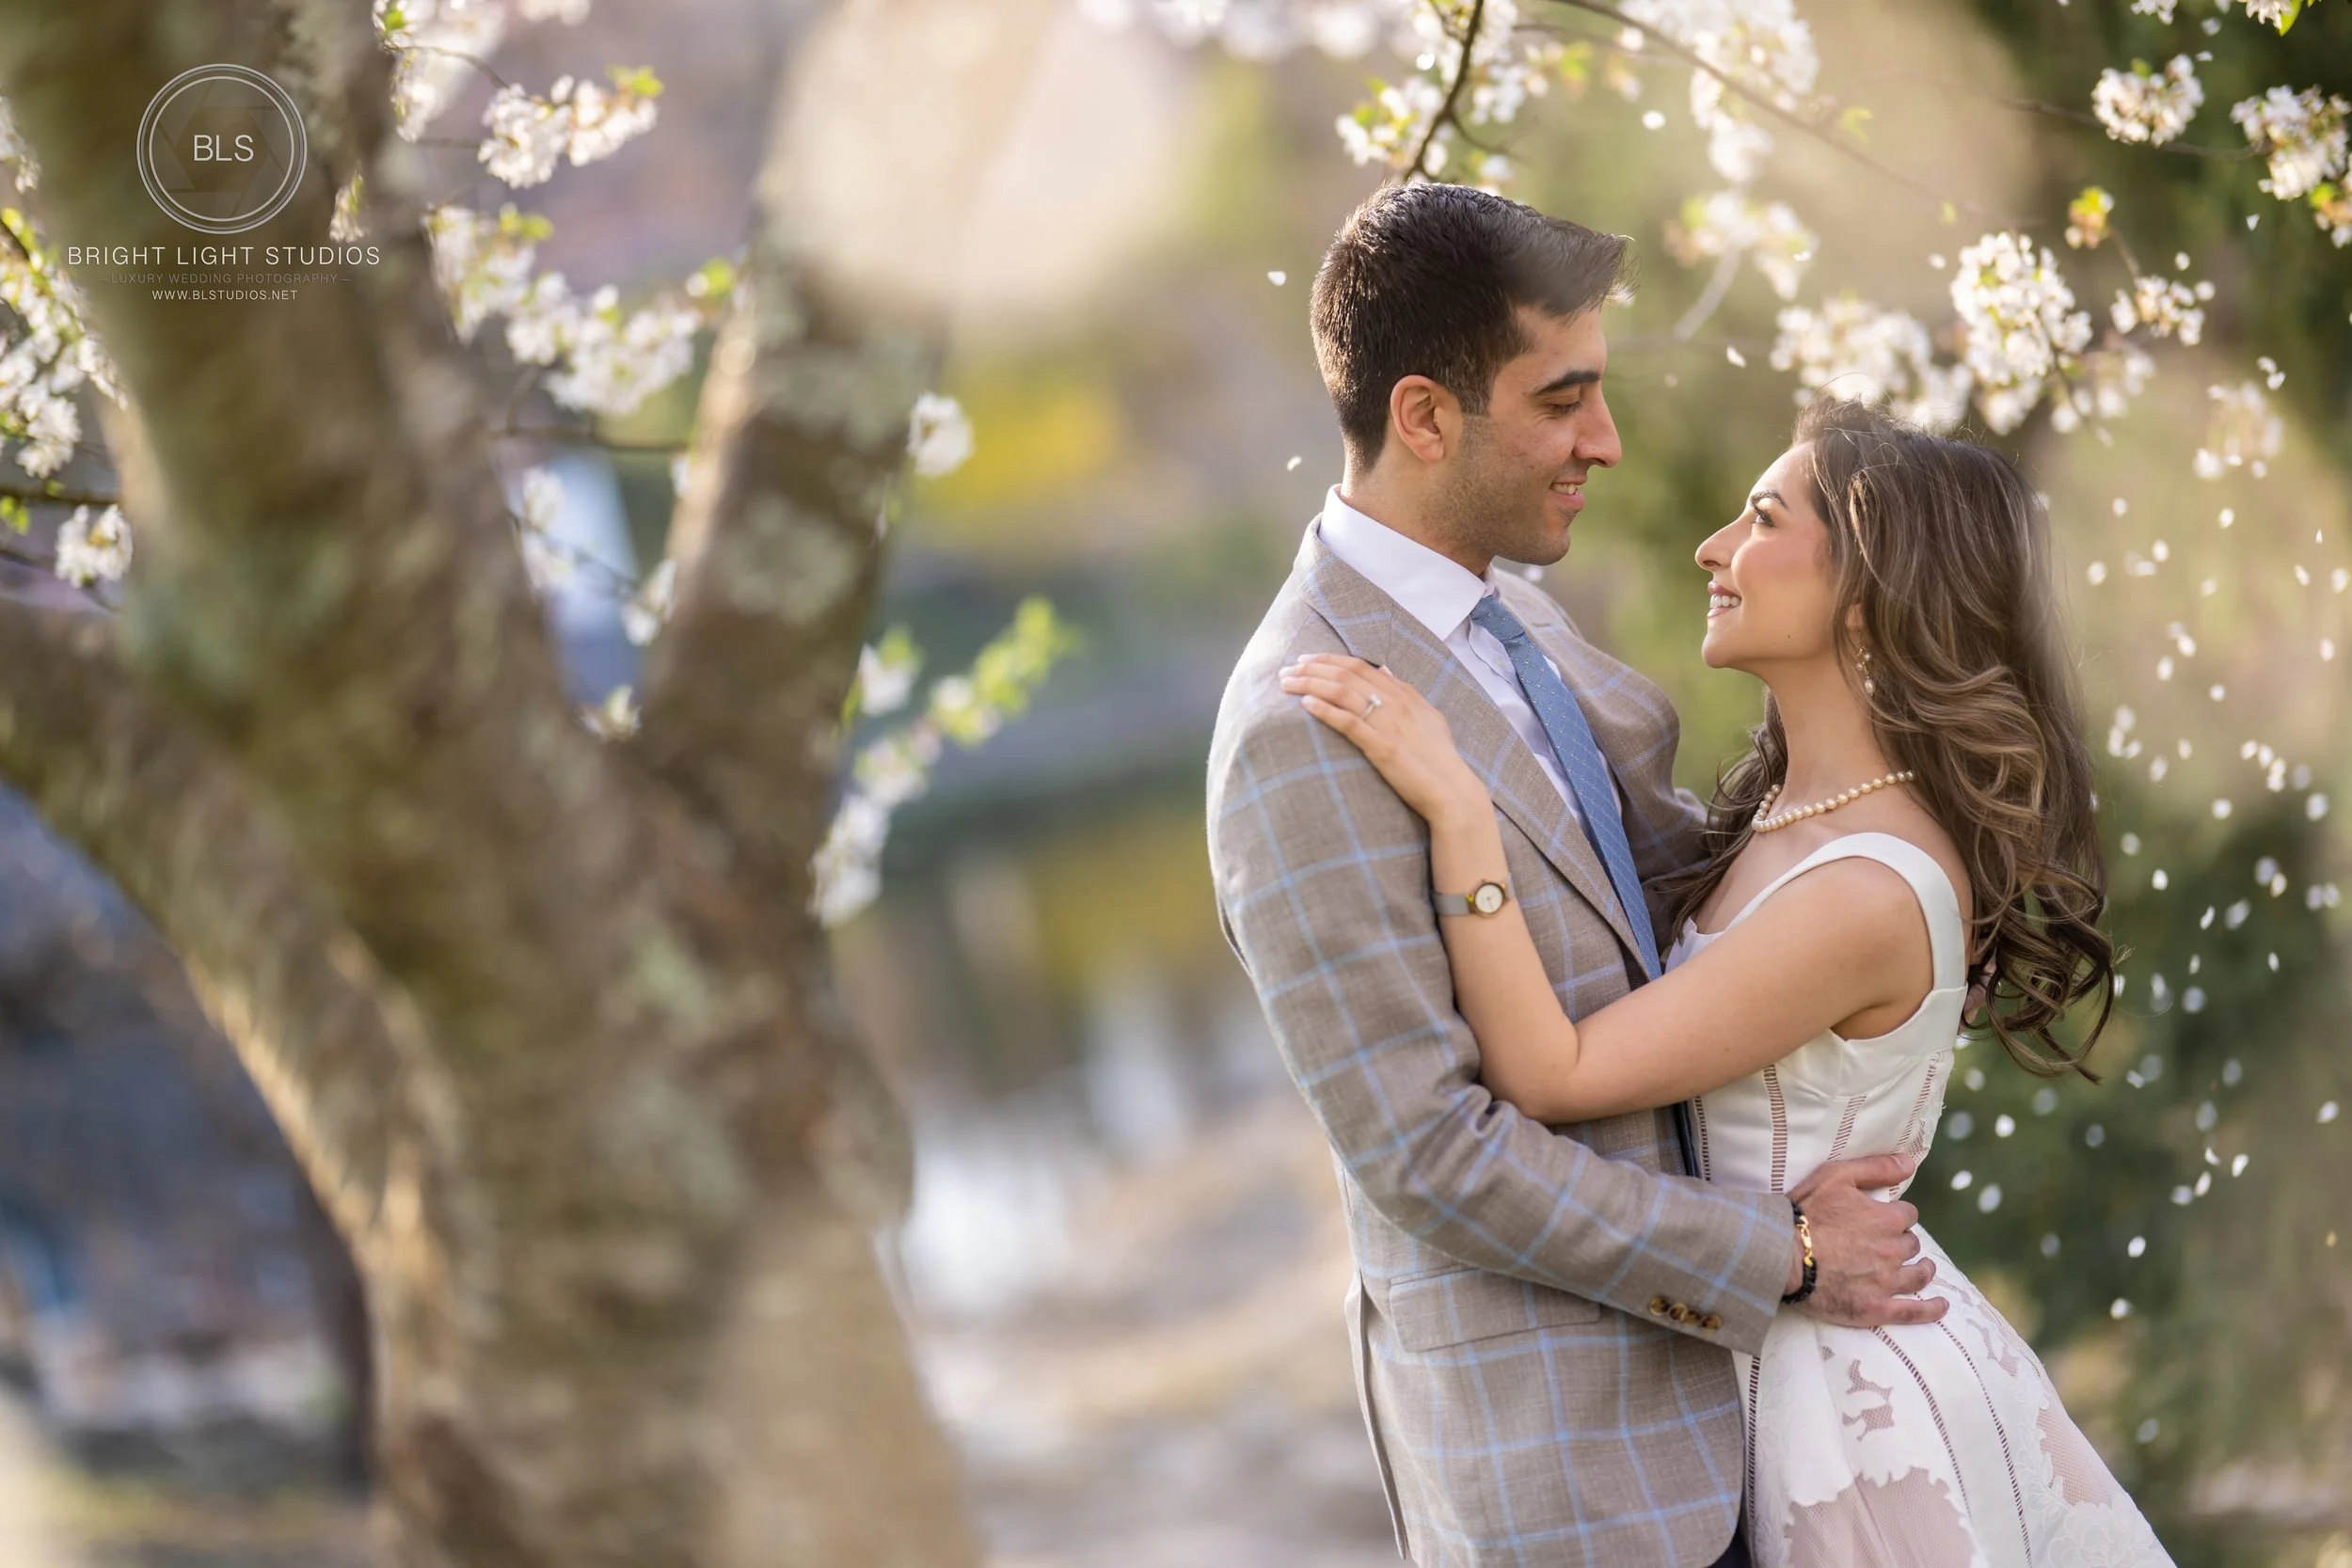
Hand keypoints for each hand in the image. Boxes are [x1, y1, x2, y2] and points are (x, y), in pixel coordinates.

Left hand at [1280, 653, 1486, 824]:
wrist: (1451, 790)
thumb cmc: (1439, 757)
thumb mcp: (1427, 715)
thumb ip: (1404, 692)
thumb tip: (1383, 670)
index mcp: (1405, 694)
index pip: (1360, 666)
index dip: (1329, 659)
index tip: (1305, 659)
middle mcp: (1396, 703)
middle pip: (1346, 675)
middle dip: (1311, 668)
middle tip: (1286, 670)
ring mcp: (1389, 724)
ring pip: (1342, 692)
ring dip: (1310, 684)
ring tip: (1286, 683)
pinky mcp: (1382, 747)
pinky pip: (1349, 722)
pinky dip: (1325, 710)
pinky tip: (1305, 704)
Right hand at [1785, 1152, 1947, 1327]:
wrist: (1782, 1253)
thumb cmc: (1805, 1212)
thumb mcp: (1836, 1176)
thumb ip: (1876, 1168)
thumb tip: (1910, 1162)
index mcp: (1886, 1219)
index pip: (1907, 1215)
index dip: (1896, 1215)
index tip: (1884, 1218)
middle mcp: (1892, 1250)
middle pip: (1911, 1244)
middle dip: (1903, 1241)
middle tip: (1887, 1243)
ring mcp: (1886, 1281)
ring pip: (1917, 1275)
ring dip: (1922, 1270)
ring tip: (1922, 1268)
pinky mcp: (1876, 1307)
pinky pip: (1912, 1312)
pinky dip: (1930, 1309)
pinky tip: (1940, 1307)